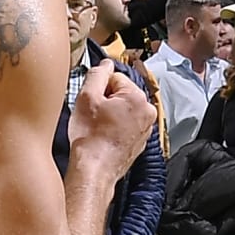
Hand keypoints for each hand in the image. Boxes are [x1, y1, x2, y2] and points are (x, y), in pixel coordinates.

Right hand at [68, 60, 156, 175]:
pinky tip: (104, 137)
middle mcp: (148, 111)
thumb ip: (97, 74)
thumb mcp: (86, 97)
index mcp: (137, 97)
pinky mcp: (140, 141)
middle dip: (106, 100)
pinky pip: (126, 125)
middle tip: (94, 116)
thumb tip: (105, 64)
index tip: (91, 102)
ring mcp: (146, 128)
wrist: (94, 170)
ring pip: (124, 109)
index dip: (99, 88)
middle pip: (122, 93)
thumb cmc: (90, 139)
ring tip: (98, 128)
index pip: (115, 77)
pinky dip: (115, 128)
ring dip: (111, 114)